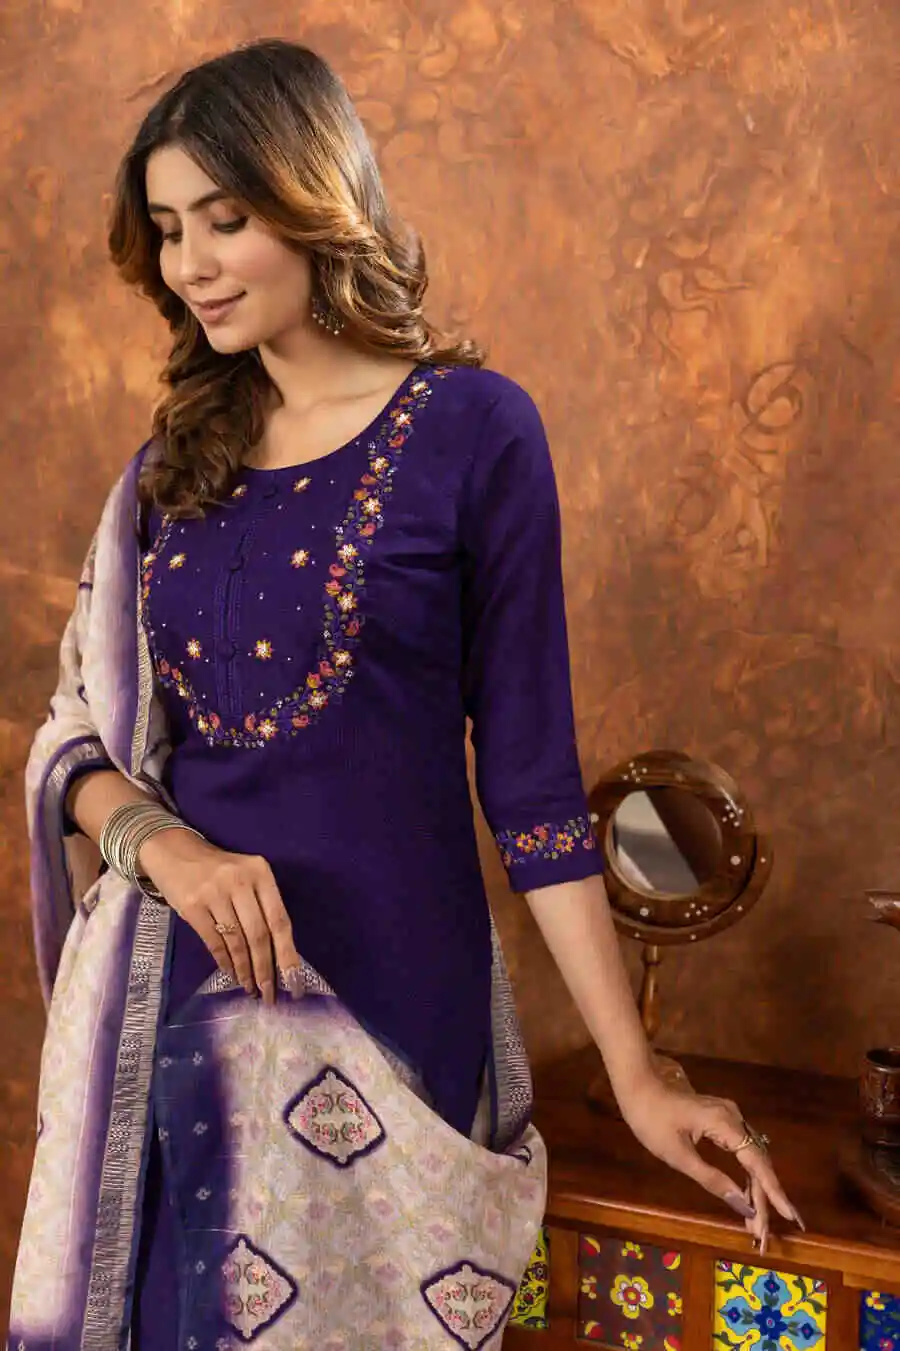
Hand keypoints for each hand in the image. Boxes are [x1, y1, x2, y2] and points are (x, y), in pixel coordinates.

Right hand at [140, 827, 301, 1005]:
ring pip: (236, 942)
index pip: (280, 920)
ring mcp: (214, 893)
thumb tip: (278, 955)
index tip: (294, 982)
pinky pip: (213, 942)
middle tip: (269, 995)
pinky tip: (231, 974)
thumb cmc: (219, 870)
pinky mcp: (192, 906)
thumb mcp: (247, 877)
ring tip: (250, 988)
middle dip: (266, 970)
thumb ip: (263, 907)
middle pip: (259, 935)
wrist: (174, 852)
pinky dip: (225, 962)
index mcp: (261, 872)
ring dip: (245, 970)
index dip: (288, 954)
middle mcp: (240, 881)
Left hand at [619, 1076, 802, 1253]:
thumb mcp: (678, 1156)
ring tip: (757, 1225)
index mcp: (725, 1125)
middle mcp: (735, 1118)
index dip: (774, 1193)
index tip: (791, 1218)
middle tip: (763, 1236)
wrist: (638, 1083)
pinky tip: (747, 1196)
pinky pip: (742, 1151)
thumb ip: (712, 1180)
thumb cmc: (651, 1119)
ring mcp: (730, 1117)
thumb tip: (743, 1205)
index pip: (757, 1165)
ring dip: (756, 1190)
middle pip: (757, 1164)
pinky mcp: (722, 1120)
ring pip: (752, 1158)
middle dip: (763, 1200)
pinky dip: (746, 1175)